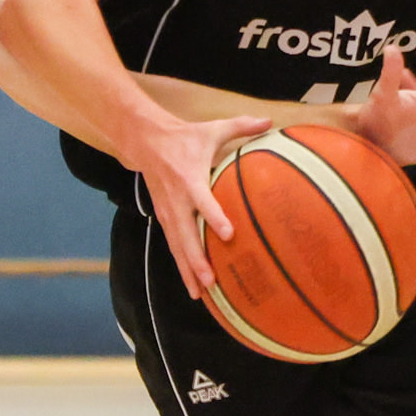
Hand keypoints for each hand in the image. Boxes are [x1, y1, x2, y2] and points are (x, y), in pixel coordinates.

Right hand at [136, 106, 270, 301]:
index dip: (214, 217)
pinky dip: (182, 268)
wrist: (145, 141)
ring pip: (177, 246)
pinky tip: (193, 288)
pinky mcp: (165, 219)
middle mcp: (177, 200)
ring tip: (200, 294)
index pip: (202, 201)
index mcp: (190, 178)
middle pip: (186, 234)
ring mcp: (168, 212)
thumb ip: (241, 126)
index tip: (228, 233)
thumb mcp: (211, 128)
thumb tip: (270, 122)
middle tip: (211, 280)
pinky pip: (174, 247)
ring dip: (188, 270)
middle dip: (196, 258)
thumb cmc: (184, 137)